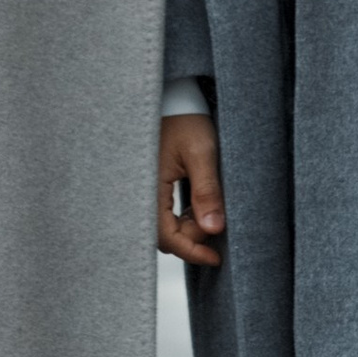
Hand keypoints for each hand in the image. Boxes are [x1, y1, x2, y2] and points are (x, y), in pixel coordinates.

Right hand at [158, 111, 224, 267]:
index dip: (192, 251)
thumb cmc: (184, 120)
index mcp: (147, 188)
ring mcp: (143, 191)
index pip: (166, 237)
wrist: (173, 98)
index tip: (215, 258)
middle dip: (192, 237)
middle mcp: (140, 193)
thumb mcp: (201, 153)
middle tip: (217, 222)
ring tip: (210, 211)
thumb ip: (207, 192)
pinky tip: (198, 206)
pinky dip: (182, 217)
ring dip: (188, 226)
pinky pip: (163, 213)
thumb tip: (215, 228)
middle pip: (164, 235)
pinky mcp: (148, 187)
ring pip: (165, 225)